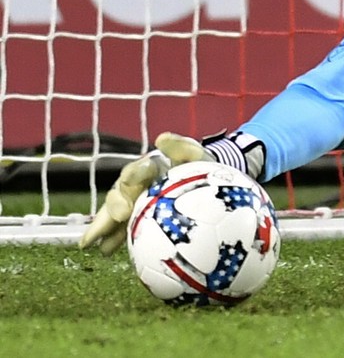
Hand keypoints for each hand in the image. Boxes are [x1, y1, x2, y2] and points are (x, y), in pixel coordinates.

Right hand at [78, 132, 211, 255]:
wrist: (204, 189)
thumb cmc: (201, 171)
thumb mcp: (197, 157)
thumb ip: (183, 147)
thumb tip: (162, 138)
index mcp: (150, 169)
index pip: (138, 170)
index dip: (133, 175)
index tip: (131, 181)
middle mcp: (136, 185)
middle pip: (119, 193)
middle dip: (115, 204)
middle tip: (120, 215)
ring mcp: (132, 203)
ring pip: (113, 213)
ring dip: (103, 225)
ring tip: (93, 240)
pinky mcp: (133, 220)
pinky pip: (120, 230)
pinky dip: (111, 239)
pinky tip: (105, 251)